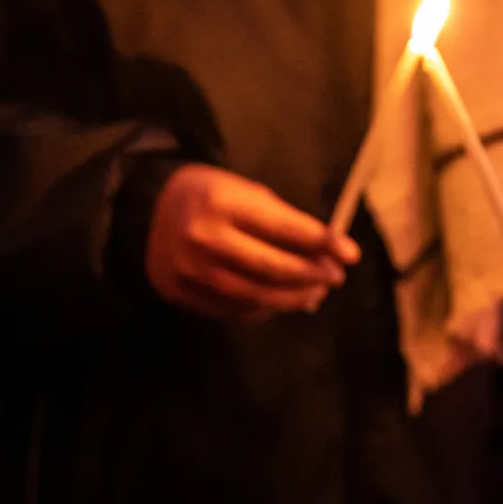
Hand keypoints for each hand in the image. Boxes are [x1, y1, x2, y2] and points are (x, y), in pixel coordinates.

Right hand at [145, 164, 359, 321]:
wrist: (151, 209)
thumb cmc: (213, 196)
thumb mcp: (248, 193)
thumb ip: (285, 222)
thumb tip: (328, 254)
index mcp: (222, 203)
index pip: (283, 228)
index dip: (322, 243)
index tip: (350, 254)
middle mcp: (202, 238)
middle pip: (271, 269)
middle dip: (311, 276)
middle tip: (335, 277)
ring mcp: (188, 270)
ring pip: (254, 296)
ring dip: (292, 299)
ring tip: (314, 293)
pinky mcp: (180, 293)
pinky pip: (232, 310)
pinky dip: (262, 309)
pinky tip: (280, 301)